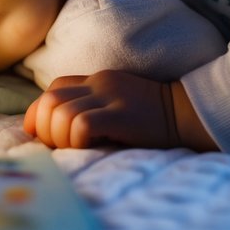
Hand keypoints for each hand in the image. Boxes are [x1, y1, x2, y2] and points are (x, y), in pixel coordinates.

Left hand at [24, 69, 217, 150]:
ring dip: (60, 138)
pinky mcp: (121, 114)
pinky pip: (82, 124)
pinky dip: (76, 140)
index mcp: (96, 80)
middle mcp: (99, 84)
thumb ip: (92, 110)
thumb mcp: (118, 106)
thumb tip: (58, 134)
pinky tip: (89, 148)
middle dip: (45, 128)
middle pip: (50, 100)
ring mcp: (110, 98)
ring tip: (75, 150)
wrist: (189, 114)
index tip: (43, 137)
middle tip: (59, 148)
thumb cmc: (153, 120)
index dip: (40, 114)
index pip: (52, 89)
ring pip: (61, 113)